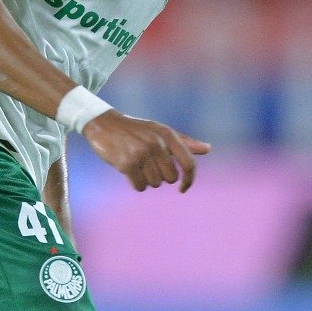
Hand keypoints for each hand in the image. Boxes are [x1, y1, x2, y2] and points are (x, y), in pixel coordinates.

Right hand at [81, 110, 209, 192]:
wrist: (103, 124)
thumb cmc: (136, 129)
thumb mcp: (160, 131)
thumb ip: (184, 142)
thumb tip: (208, 149)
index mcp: (167, 135)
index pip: (189, 163)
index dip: (189, 180)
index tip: (183, 189)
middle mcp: (157, 143)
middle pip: (170, 178)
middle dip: (160, 176)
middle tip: (147, 164)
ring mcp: (142, 153)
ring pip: (155, 184)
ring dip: (146, 179)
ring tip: (136, 164)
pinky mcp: (127, 163)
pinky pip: (140, 187)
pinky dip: (136, 183)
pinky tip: (128, 169)